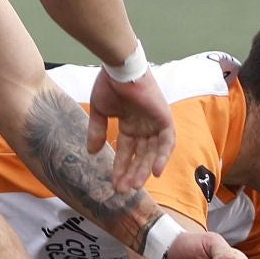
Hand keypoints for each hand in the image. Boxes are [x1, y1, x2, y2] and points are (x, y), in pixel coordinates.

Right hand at [86, 70, 174, 192]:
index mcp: (130, 123)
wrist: (119, 68)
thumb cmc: (109, 84)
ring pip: (153, 152)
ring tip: (134, 185)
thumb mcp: (100, 111)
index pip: (127, 150)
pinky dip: (163, 156)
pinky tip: (156, 172)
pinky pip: (167, 141)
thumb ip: (97, 131)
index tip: (114, 184)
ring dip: (144, 169)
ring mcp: (155, 122)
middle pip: (141, 155)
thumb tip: (92, 152)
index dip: (121, 167)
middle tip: (123, 190)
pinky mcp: (164, 118)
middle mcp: (144, 125)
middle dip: (132, 173)